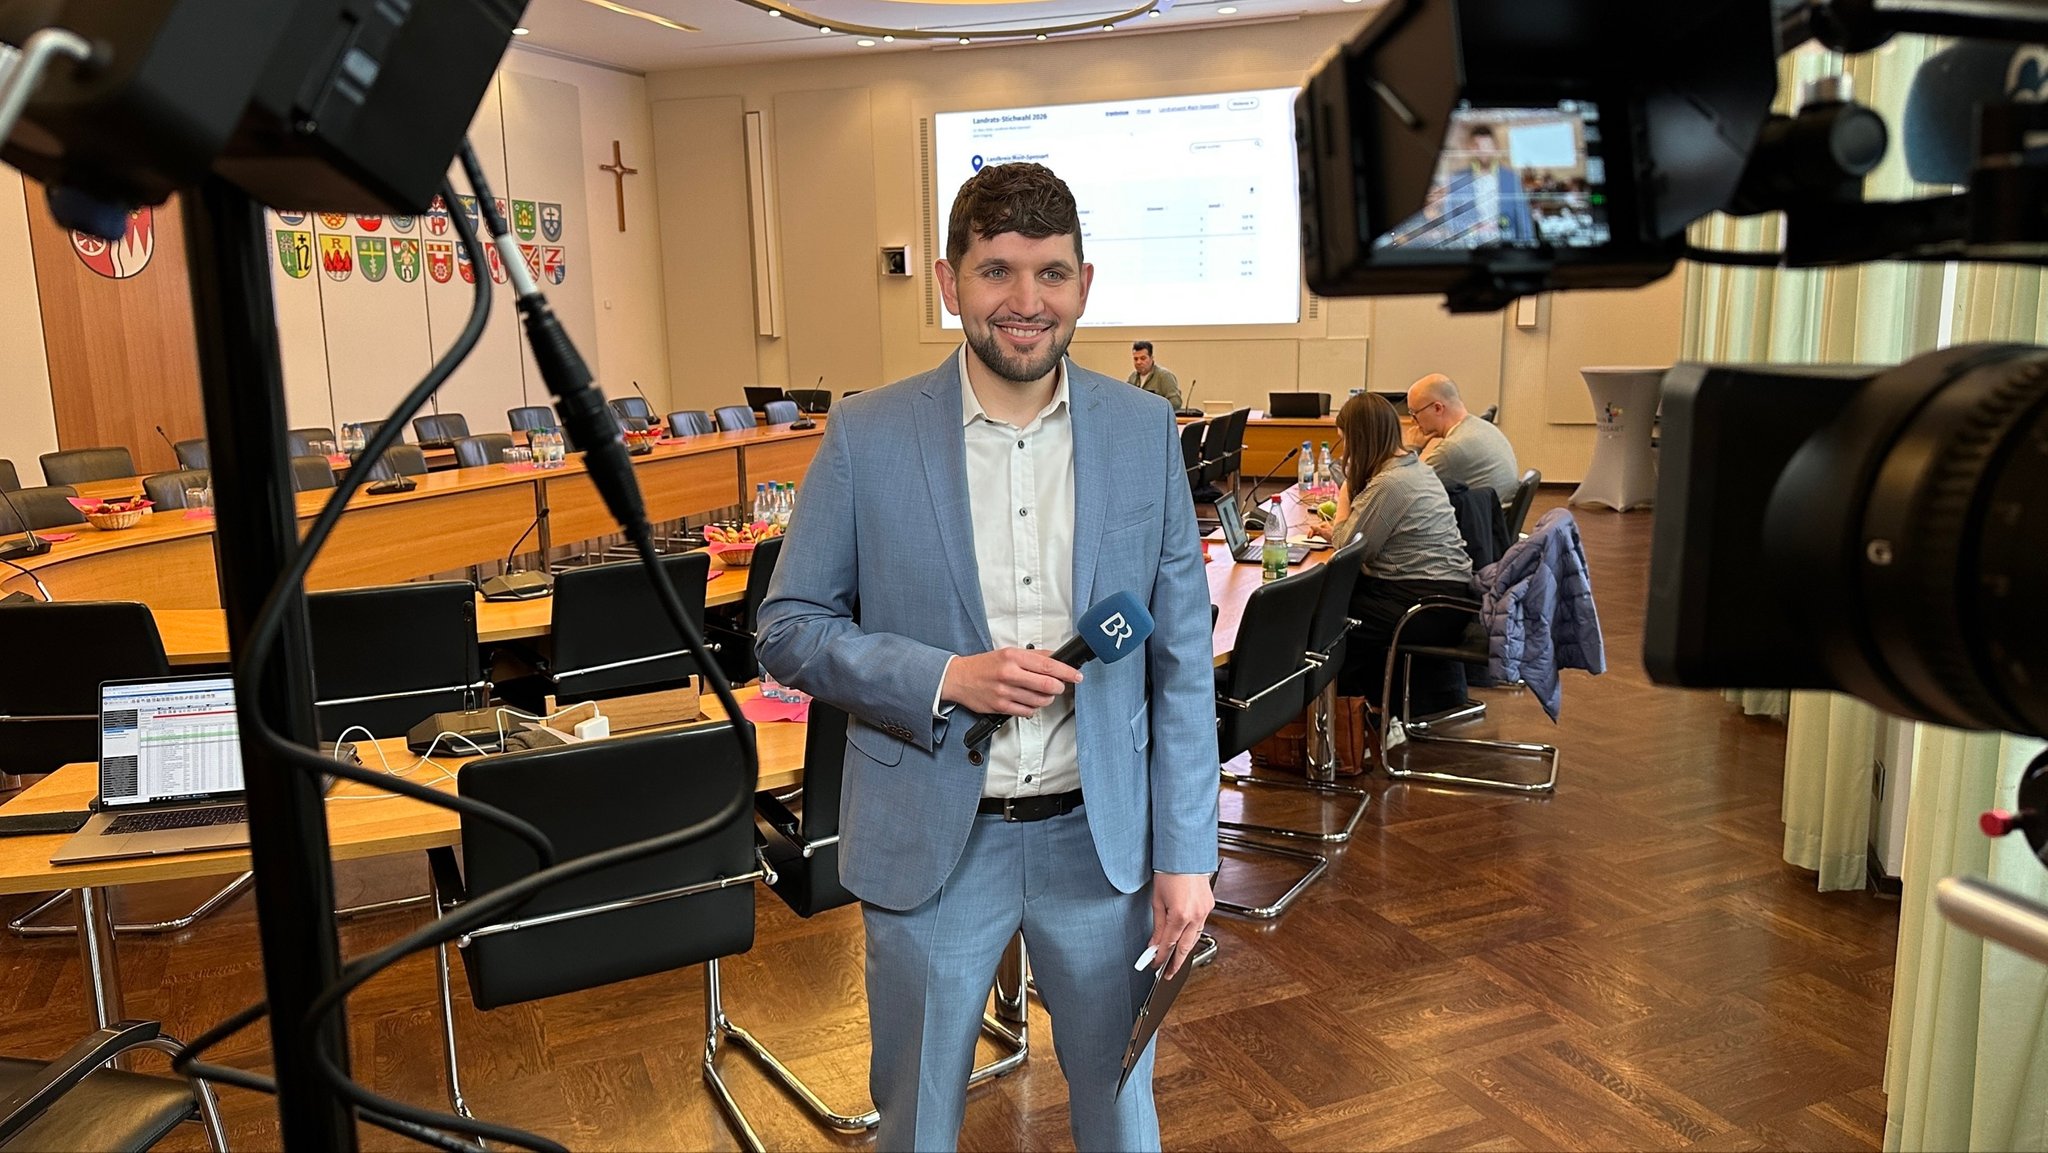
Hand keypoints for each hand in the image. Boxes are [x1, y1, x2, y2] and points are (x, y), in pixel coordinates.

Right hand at [941, 648, 1082, 716]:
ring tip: (1042, 694)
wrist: (959, 678)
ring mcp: (1004, 692)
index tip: (1077, 676)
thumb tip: (1057, 657)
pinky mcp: (1001, 706)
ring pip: (1039, 701)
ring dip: (1047, 699)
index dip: (1067, 672)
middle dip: (1059, 687)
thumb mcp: (1008, 652)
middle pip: (1047, 685)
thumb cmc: (984, 665)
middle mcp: (1009, 674)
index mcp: (1013, 657)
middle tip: (1060, 686)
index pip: (1048, 665)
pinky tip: (1029, 702)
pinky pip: (1027, 712)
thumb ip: (1034, 656)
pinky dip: (1033, 708)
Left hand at [1146, 872, 1213, 978]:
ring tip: (1175, 960)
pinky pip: (1200, 926)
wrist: (1185, 855)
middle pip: (1185, 947)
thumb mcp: (1157, 900)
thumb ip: (1157, 925)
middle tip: (1168, 972)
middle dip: (1175, 962)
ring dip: (1185, 950)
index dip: (1161, 956)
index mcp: (1180, 914)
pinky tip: (1185, 939)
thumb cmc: (1169, 872)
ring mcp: (1204, 911)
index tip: (1155, 964)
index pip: (1169, 943)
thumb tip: (1154, 942)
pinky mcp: (1209, 906)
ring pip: (1195, 938)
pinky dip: (1192, 934)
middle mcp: (1195, 914)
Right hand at [1303, 514, 1333, 538]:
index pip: (1314, 527)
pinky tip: (1311, 537)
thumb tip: (1311, 526)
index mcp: (1322, 524)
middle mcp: (1321, 527)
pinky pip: (1316, 534)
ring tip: (1309, 538)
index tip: (1309, 536)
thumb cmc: (1332, 534)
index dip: (1311, 531)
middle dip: (1310, 533)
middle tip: (1308, 537)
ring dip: (1311, 534)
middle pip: (1313, 529)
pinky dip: (1313, 535)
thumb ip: (1317, 528)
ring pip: (1314, 531)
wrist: (1336, 539)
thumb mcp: (1323, 531)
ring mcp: (1322, 530)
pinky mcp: (1322, 534)